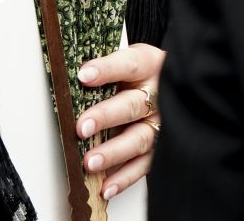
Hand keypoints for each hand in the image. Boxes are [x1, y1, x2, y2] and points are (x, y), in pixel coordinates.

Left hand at [76, 43, 164, 199]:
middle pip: (131, 106)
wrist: (171, 83)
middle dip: (105, 118)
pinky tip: (106, 185)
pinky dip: (124, 178)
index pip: (128, 65)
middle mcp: (158, 97)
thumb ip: (106, 66)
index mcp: (148, 65)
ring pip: (138, 139)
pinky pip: (143, 165)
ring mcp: (161, 124)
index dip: (106, 70)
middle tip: (81, 127)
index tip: (83, 75)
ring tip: (90, 162)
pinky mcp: (161, 149)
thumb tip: (73, 74)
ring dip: (112, 153)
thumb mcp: (127, 58)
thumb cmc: (140, 71)